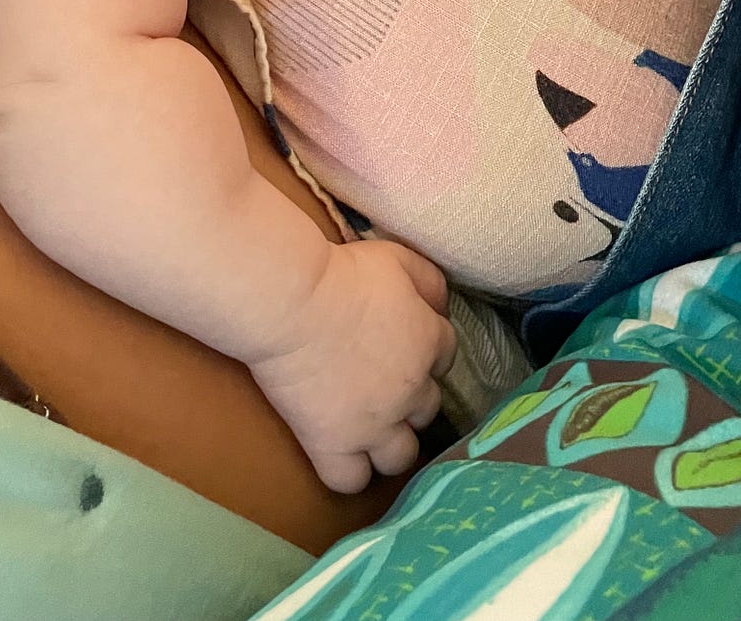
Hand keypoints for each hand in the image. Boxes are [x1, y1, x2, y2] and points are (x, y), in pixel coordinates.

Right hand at [248, 239, 457, 493]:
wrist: (294, 303)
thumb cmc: (344, 273)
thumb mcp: (399, 259)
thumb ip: (430, 282)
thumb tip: (442, 305)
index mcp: (428, 343)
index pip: (446, 355)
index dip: (425, 349)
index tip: (402, 341)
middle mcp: (411, 391)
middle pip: (428, 408)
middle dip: (411, 398)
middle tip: (382, 383)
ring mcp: (373, 426)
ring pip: (401, 456)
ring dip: (391, 443)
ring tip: (370, 429)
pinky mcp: (332, 446)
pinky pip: (352, 481)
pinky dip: (350, 472)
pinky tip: (341, 455)